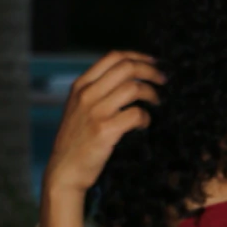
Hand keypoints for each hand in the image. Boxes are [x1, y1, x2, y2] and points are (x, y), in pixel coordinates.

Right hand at [42, 50, 164, 199]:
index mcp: (80, 85)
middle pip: (127, 68)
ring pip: (134, 88)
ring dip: (152, 94)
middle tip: (162, 80)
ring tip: (156, 102)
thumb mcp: (77, 108)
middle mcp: (86, 94)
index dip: (138, 56)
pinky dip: (145, 118)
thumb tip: (127, 78)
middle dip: (150, 71)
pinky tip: (143, 124)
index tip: (153, 62)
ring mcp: (95, 111)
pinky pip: (136, 114)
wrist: (64, 170)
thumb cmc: (75, 142)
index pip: (113, 57)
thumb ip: (95, 91)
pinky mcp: (105, 130)